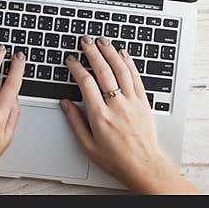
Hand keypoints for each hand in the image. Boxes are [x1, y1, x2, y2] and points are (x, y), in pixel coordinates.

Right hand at [61, 36, 197, 193]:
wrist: (143, 166)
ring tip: (102, 41)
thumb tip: (65, 104)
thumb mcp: (87, 146)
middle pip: (103, 71)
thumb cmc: (116, 159)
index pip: (86, 83)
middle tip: (86, 41)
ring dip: (110, 52)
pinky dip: (129, 63)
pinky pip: (135, 77)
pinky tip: (123, 54)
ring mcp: (132, 102)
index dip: (77, 68)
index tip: (71, 60)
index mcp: (100, 116)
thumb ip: (75, 122)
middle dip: (93, 52)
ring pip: (121, 70)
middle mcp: (116, 105)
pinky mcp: (143, 102)